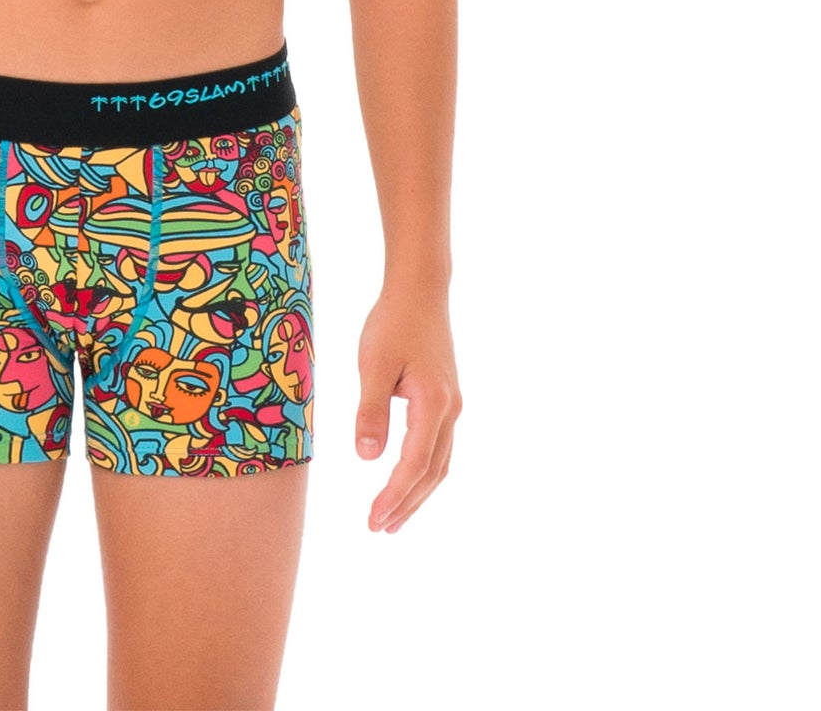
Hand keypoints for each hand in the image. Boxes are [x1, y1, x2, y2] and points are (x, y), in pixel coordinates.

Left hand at [354, 282, 460, 532]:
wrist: (420, 290)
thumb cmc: (393, 323)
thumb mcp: (373, 364)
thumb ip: (370, 411)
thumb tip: (368, 459)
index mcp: (433, 403)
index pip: (414, 464)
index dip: (394, 495)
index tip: (373, 519)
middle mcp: (451, 410)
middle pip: (432, 472)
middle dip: (406, 504)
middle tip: (379, 529)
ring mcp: (452, 405)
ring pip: (439, 463)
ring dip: (417, 493)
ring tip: (392, 518)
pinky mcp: (446, 399)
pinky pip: (439, 447)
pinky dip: (424, 472)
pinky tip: (407, 480)